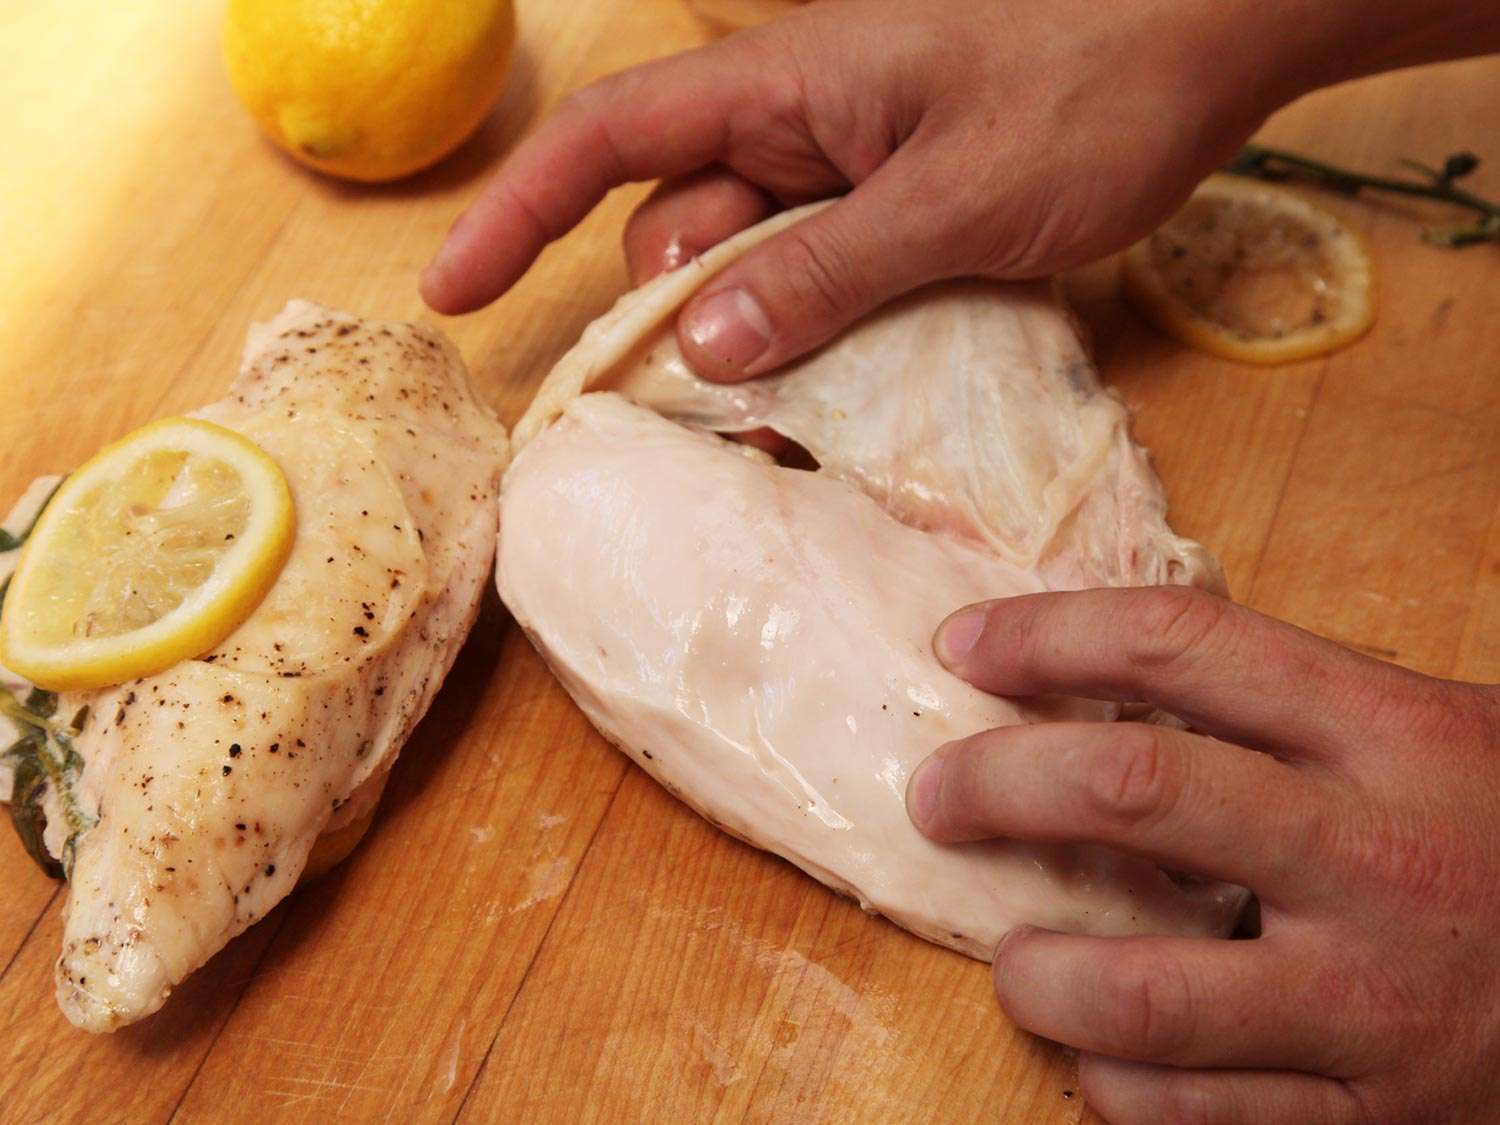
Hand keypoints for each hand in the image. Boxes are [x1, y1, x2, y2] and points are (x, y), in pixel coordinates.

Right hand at [422, 0, 1325, 378]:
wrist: (1219, 37)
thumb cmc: (1096, 85)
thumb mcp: (959, 199)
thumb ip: (827, 273)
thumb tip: (701, 347)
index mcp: (785, 87)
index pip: (609, 141)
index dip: (516, 214)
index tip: (452, 295)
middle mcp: (797, 120)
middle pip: (675, 226)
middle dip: (663, 328)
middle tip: (685, 436)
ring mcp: (848, 160)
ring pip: (747, 262)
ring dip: (747, 346)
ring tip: (775, 440)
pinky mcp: (896, 196)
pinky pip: (817, 270)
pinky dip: (811, 333)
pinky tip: (835, 398)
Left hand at [906, 586, 1499, 1123]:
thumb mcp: (1428, 733)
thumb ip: (1282, 707)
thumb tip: (1090, 677)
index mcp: (1393, 732)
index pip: (1182, 643)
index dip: (1049, 633)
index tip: (965, 646)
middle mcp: (1380, 855)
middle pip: (1136, 790)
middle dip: (999, 782)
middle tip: (936, 793)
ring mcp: (1379, 1001)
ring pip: (1149, 992)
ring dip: (1042, 974)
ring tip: (1014, 960)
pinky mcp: (1383, 1120)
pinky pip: (1201, 1116)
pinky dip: (1117, 1086)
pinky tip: (1100, 1055)